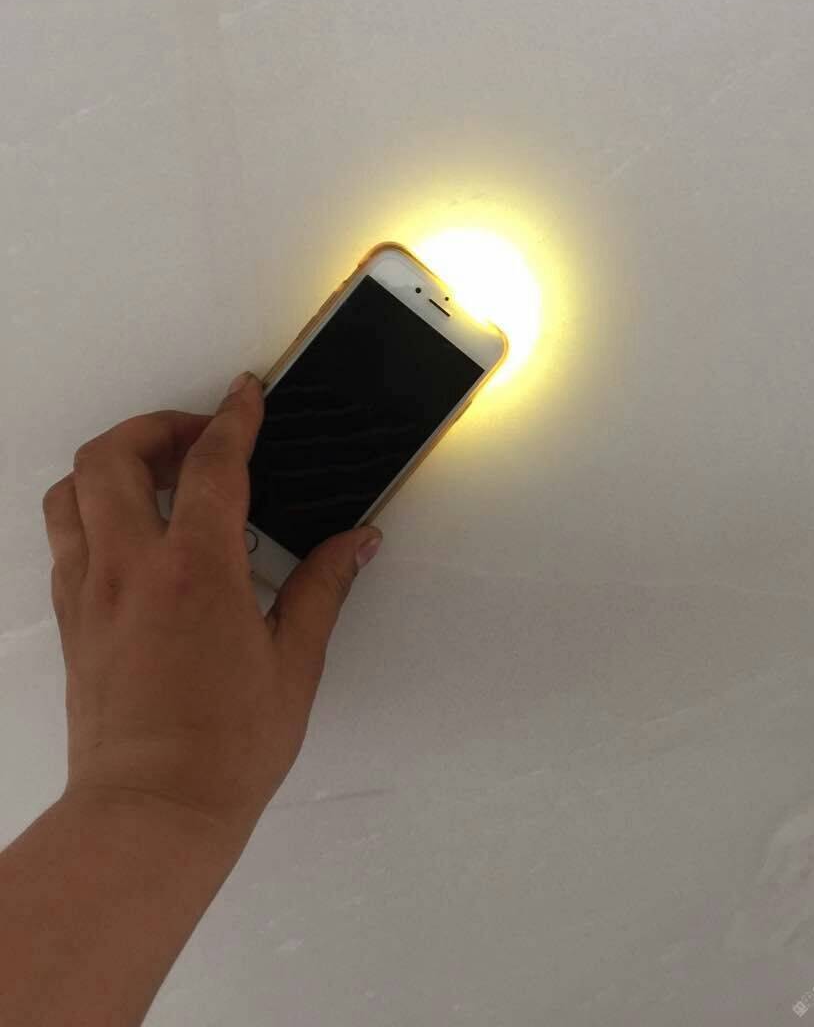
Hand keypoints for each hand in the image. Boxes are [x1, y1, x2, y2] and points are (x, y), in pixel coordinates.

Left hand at [41, 372, 381, 844]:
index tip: (246, 395)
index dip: (233, 417)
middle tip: (198, 436)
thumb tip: (354, 545)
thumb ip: (322, 589)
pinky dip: (92, 511)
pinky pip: (64, 538)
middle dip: (156, 425)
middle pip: (112, 455)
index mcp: (195, 572)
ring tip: (155, 475)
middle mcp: (131, 570)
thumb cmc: (221, 752)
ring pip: (70, 490)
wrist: (151, 813)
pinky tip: (132, 534)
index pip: (211, 463)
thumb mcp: (294, 664)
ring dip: (111, 464)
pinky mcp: (73, 621)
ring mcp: (91, 593)